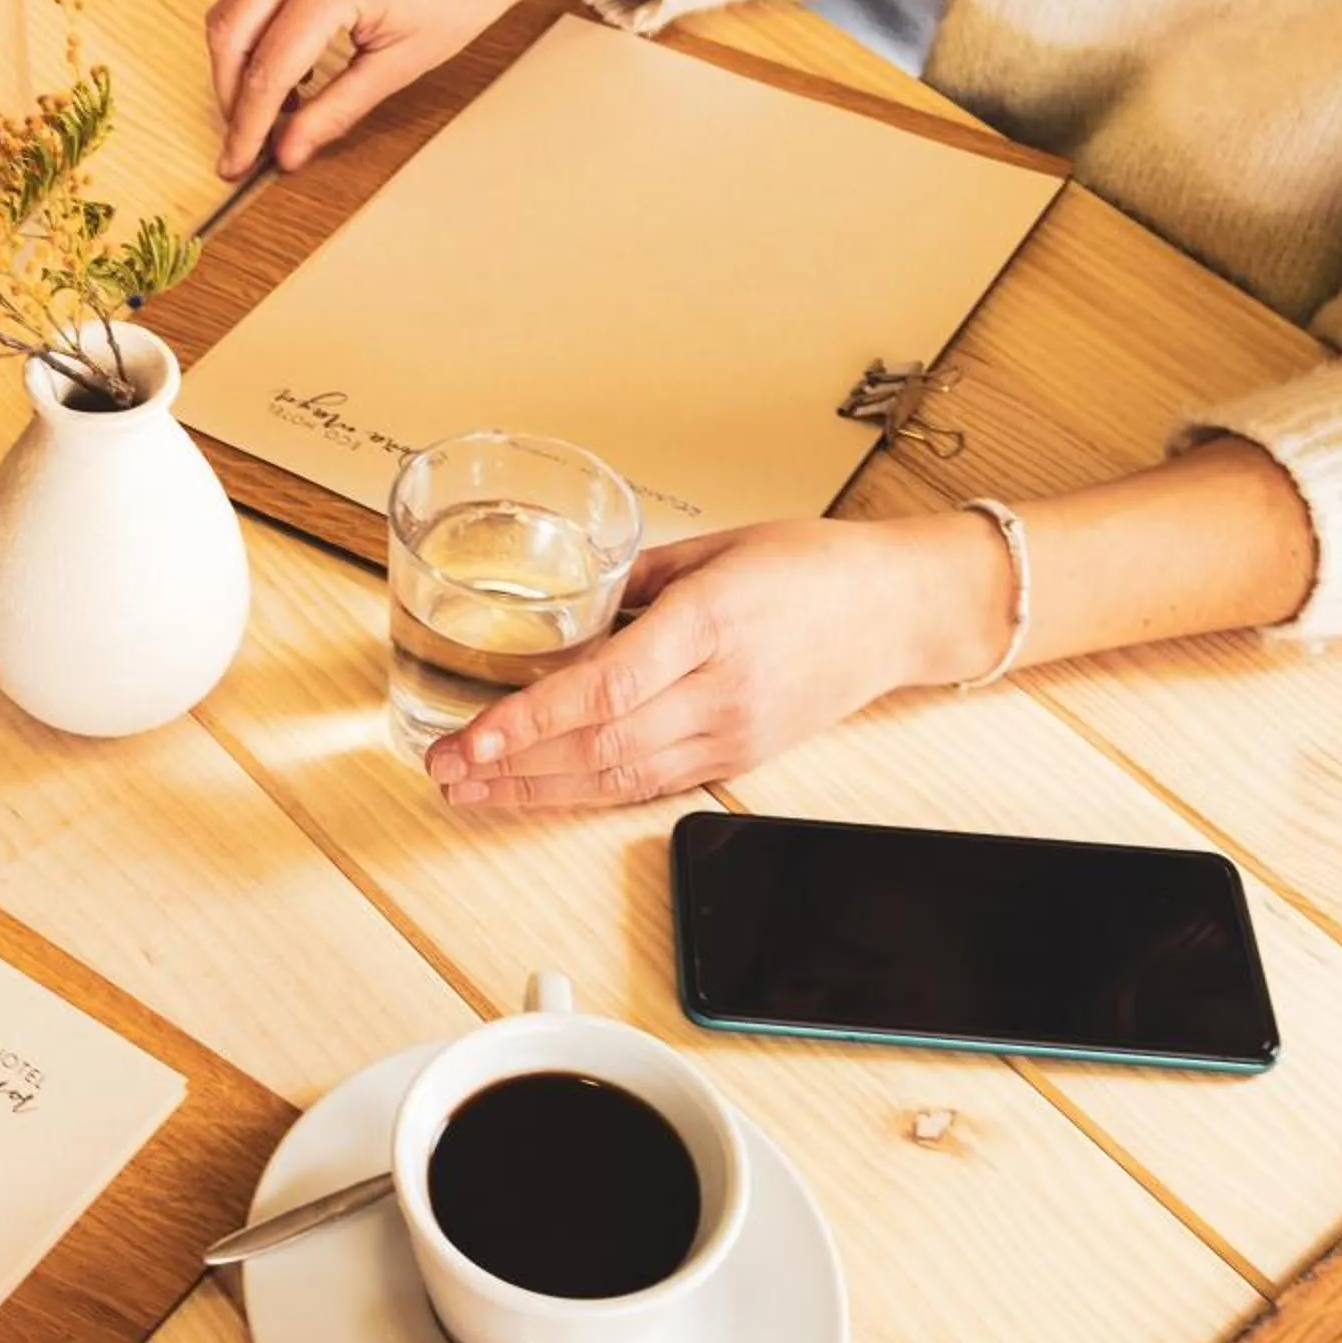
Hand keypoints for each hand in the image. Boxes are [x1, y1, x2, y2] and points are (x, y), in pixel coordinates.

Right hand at [205, 0, 670, 178]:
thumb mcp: (399, 66)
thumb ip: (335, 110)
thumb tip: (289, 151)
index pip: (266, 73)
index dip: (247, 128)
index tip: (236, 165)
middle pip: (231, 37)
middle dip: (230, 98)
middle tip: (244, 144)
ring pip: (233, 10)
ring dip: (238, 66)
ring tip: (268, 112)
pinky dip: (255, 35)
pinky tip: (286, 72)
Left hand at [426, 515, 1012, 807]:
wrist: (899, 611)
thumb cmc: (813, 567)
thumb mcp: (715, 548)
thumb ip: (631, 582)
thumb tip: (562, 612)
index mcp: (711, 623)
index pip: (605, 687)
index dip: (531, 721)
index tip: (471, 738)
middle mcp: (720, 690)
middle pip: (599, 745)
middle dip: (511, 764)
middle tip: (442, 767)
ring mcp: (731, 733)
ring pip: (616, 777)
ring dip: (535, 790)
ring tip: (469, 791)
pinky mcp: (737, 758)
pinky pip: (646, 785)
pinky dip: (583, 793)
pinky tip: (535, 794)